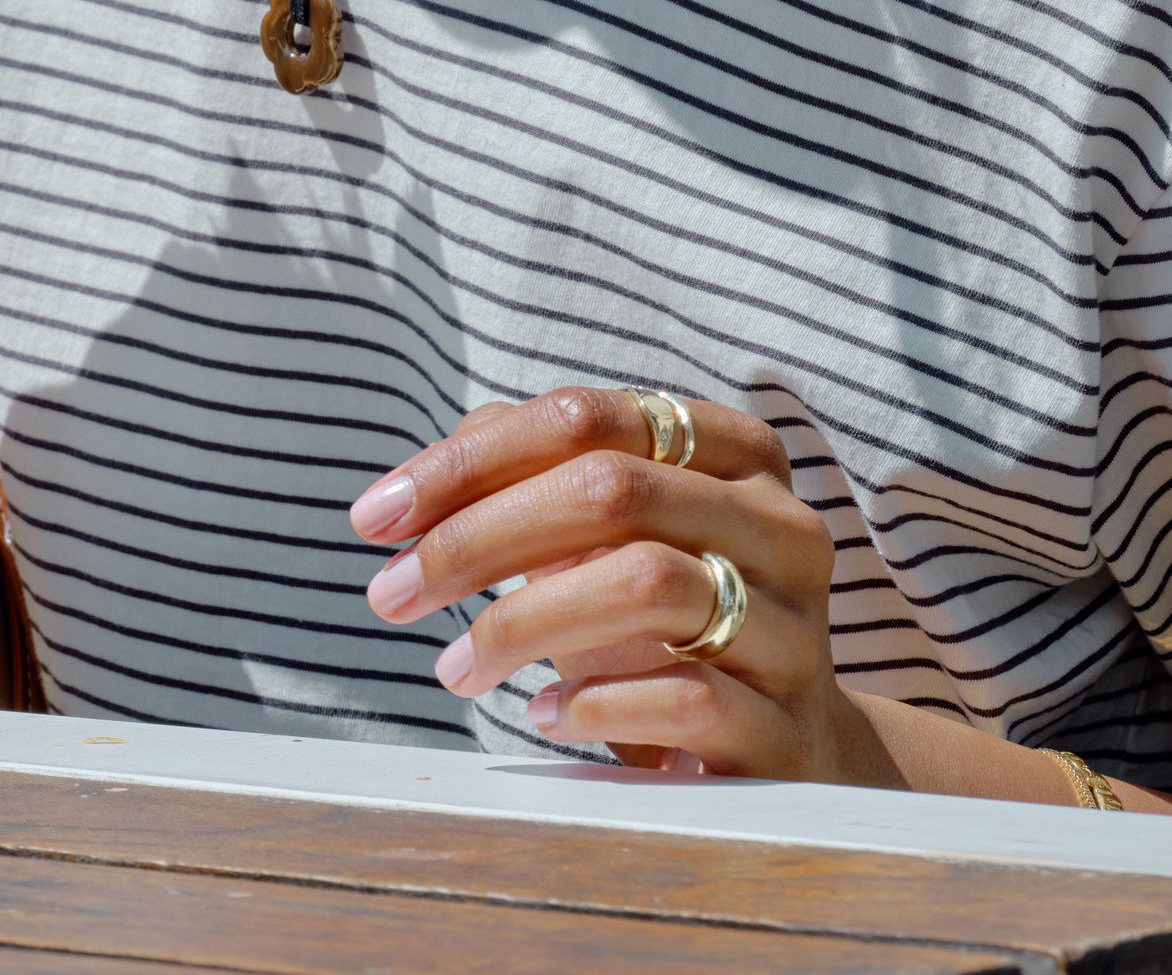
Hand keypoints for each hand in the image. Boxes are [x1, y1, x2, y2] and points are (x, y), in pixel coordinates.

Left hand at [351, 387, 905, 785]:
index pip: (586, 416)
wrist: (796, 754)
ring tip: (457, 668)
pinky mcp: (791, 729)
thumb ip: (532, 477)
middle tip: (390, 593)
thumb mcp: (610, 538)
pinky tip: (544, 716)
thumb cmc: (671, 627)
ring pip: (647, 582)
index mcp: (734, 451)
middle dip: (476, 538)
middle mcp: (778, 524)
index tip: (375, 517)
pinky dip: (594, 703)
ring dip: (523, 623)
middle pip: (610, 490)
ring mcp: (796, 626)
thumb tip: (417, 485)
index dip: (468, 460)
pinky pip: (685, 695)